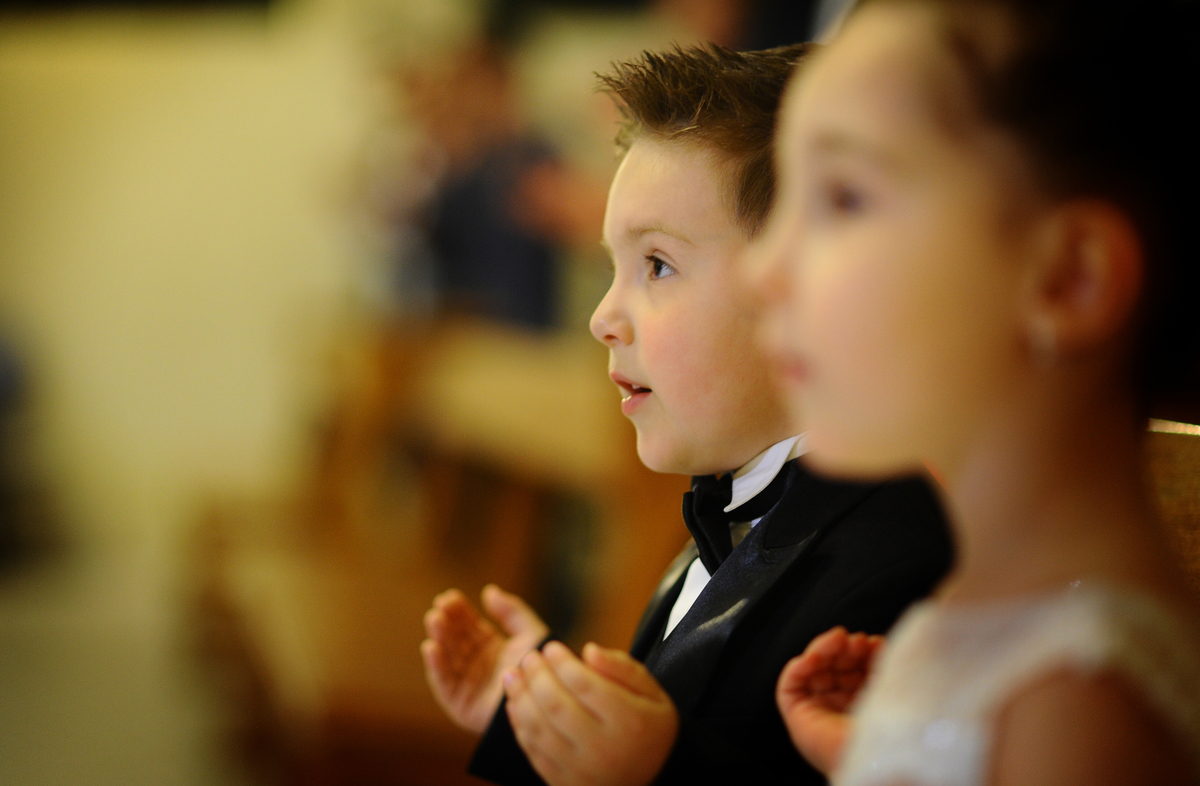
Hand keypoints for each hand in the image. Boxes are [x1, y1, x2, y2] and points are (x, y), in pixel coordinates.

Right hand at [421, 584, 548, 733]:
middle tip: (440, 606)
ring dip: (439, 638)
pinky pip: (444, 683)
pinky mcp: (459, 703)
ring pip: (447, 657)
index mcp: (490, 647)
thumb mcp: (530, 634)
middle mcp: (475, 664)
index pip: (469, 625)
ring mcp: (466, 683)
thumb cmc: (540, 670)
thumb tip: (489, 590)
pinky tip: (432, 648)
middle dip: (446, 621)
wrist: (545, 704)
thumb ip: (512, 612)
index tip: (450, 596)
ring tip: (435, 619)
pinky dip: (436, 665)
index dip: (459, 610)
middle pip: (455, 639)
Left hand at [503, 641, 678, 785]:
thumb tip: (588, 650)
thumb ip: (622, 668)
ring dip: (520, 699)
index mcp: (629, 721)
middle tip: (529, 658)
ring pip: (540, 730)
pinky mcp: (566, 785)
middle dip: (537, 676)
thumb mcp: (651, 692)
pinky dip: (520, 726)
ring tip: (512, 676)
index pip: (585, 684)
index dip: (562, 662)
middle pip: (557, 706)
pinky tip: (515, 704)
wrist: (656, 777)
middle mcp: (604, 749)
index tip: (550, 647)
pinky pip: (535, 753)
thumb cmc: (649, 726)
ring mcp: (583, 770)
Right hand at [776, 626, 883, 774]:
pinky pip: (789, 686)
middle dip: (843, 648)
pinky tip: (815, 656)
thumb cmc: (895, 730)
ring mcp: (820, 714)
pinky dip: (798, 666)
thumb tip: (873, 641)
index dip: (863, 653)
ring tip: (837, 640)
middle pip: (833, 667)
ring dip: (822, 649)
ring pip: (812, 671)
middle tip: (856, 641)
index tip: (874, 643)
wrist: (881, 759)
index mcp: (868, 708)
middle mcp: (842, 712)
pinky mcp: (798, 718)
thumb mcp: (893, 687)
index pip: (857, 671)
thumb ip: (882, 664)